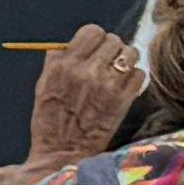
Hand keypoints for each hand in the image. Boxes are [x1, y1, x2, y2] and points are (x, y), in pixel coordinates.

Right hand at [27, 25, 144, 169]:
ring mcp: (108, 85)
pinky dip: (134, 79)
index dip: (95, 39)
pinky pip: (140, 75)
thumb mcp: (43, 85)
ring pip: (131, 54)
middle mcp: (86, 72)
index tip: (94, 49)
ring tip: (118, 73)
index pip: (92, 31)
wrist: (63, 153)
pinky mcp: (124, 100)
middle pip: (114, 40)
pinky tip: (123, 88)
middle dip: (111, 49)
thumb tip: (70, 44)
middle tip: (107, 62)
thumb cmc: (50, 120)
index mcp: (64, 65)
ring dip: (126, 61)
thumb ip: (56, 61)